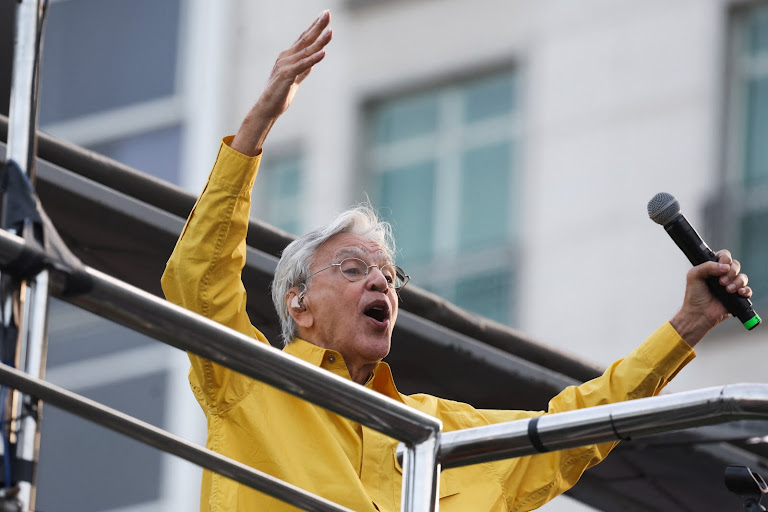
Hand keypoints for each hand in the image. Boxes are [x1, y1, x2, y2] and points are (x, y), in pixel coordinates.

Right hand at [231, 11, 332, 155]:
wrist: (267, 108)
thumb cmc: (280, 94)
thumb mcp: (295, 78)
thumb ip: (304, 68)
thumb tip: (314, 60)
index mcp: (288, 56)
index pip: (304, 38)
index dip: (315, 26)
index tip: (325, 15)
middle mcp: (286, 57)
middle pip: (305, 39)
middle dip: (318, 26)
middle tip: (327, 13)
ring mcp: (286, 65)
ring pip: (306, 51)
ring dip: (320, 41)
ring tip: (331, 31)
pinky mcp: (287, 75)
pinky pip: (303, 66)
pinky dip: (314, 59)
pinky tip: (324, 53)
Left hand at [670, 249, 751, 346]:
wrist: (698, 313)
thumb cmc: (694, 295)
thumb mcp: (694, 275)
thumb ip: (707, 266)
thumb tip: (725, 266)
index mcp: (712, 268)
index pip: (724, 256)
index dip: (725, 258)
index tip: (722, 264)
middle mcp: (722, 275)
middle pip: (735, 265)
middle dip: (730, 272)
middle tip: (721, 282)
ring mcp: (730, 285)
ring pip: (742, 277)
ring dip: (736, 282)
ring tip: (727, 290)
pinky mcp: (737, 296)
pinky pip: (747, 290)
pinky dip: (745, 290)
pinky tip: (738, 293)